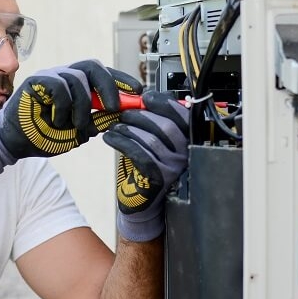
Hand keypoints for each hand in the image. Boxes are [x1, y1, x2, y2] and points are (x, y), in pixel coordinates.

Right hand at [0, 60, 141, 174]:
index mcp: (77, 86)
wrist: (15, 143)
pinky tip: (57, 120)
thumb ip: (98, 121)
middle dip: (109, 85)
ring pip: (77, 78)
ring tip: (76, 125)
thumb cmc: (45, 136)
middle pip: (93, 66)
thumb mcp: (79, 131)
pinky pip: (59, 86)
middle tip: (115, 107)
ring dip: (82, 106)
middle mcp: (64, 76)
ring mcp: (50, 76)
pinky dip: (63, 106)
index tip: (138, 91)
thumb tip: (121, 114)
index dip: (122, 80)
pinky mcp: (36, 81)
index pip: (103, 74)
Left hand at [102, 91, 189, 241]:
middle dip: (140, 115)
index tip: (145, 97)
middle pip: (166, 125)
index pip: (182, 115)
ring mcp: (172, 167)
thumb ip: (153, 121)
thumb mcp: (154, 141)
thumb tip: (140, 98)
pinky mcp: (156, 178)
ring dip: (128, 128)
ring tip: (114, 127)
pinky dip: (121, 142)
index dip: (163, 102)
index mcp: (187, 140)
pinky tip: (110, 138)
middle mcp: (184, 154)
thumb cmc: (146, 167)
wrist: (142, 201)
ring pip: (150, 139)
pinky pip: (138, 154)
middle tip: (123, 114)